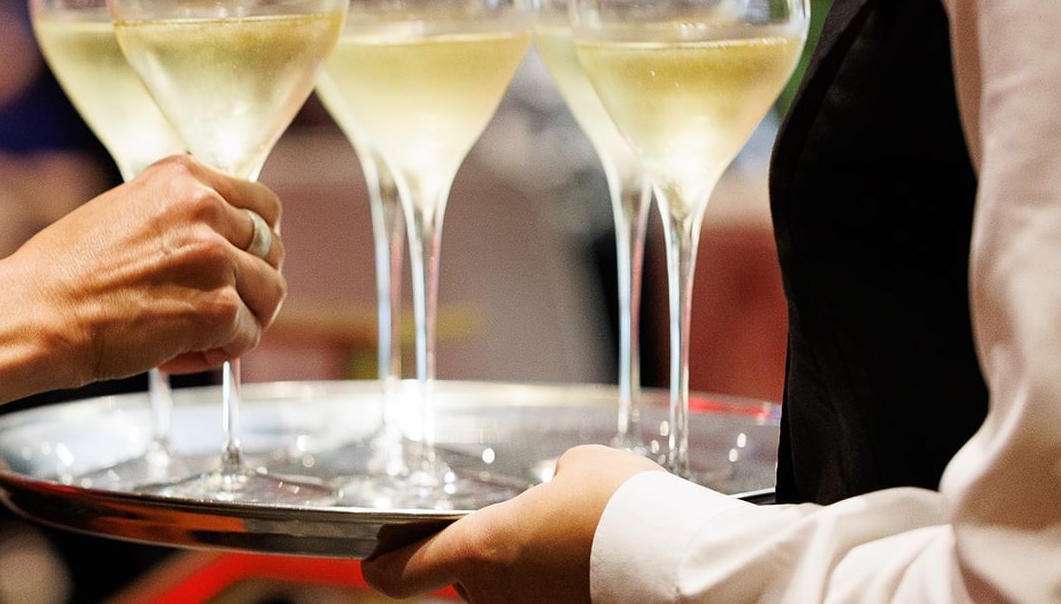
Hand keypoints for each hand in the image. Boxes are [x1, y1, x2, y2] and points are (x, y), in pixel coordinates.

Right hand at [2, 155, 286, 384]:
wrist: (37, 313)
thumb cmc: (64, 273)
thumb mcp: (126, 210)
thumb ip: (179, 216)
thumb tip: (220, 240)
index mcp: (183, 177)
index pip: (260, 203)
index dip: (255, 241)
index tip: (239, 264)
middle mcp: (205, 207)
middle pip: (273, 247)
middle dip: (249, 282)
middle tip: (213, 308)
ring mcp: (215, 257)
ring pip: (269, 293)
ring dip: (239, 320)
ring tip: (193, 337)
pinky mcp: (217, 307)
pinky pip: (248, 335)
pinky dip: (218, 353)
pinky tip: (175, 355)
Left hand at [362, 445, 662, 601]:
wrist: (686, 565)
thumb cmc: (626, 509)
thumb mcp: (580, 469)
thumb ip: (551, 483)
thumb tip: (559, 490)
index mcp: (482, 550)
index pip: (403, 572)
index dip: (385, 566)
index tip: (374, 563)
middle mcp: (498, 598)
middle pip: (468, 585)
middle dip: (486, 562)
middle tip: (521, 536)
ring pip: (515, 597)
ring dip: (532, 576)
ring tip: (577, 547)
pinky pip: (555, 602)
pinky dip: (567, 588)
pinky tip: (601, 570)